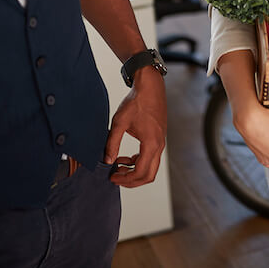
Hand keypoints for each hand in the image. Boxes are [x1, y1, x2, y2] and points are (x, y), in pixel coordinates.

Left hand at [104, 67, 166, 186]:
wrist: (150, 87)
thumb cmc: (136, 102)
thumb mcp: (119, 122)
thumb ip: (112, 143)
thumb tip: (107, 161)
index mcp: (151, 143)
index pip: (140, 172)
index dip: (125, 179)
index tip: (112, 177)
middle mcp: (159, 145)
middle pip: (149, 175)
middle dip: (131, 181)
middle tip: (116, 178)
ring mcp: (160, 142)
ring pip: (151, 167)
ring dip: (135, 171)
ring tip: (118, 166)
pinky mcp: (158, 138)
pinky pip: (151, 157)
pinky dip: (138, 162)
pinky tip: (125, 157)